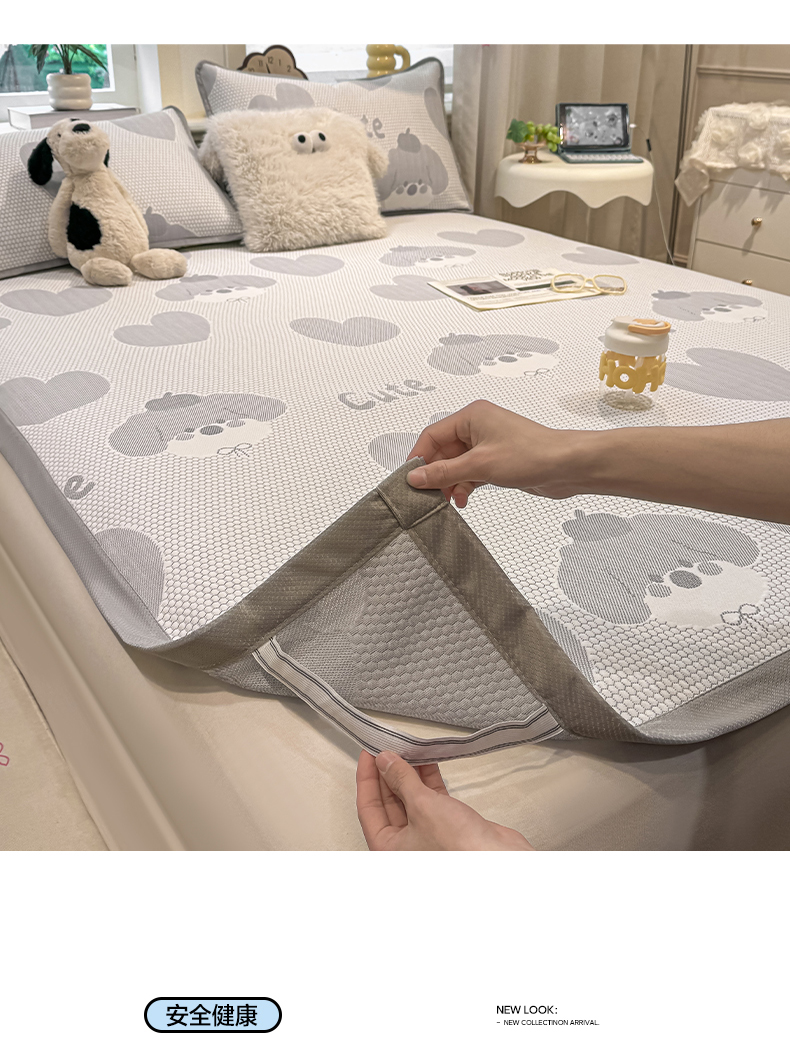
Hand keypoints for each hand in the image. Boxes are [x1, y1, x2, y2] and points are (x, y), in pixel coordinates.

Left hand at [356, 750, 533, 850]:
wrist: (499, 858)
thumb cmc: (459, 848)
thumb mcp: (421, 806)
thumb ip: (401, 780)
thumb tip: (386, 762)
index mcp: (388, 849)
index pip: (368, 807)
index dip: (367, 778)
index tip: (370, 754)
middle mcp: (404, 845)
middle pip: (388, 803)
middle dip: (389, 774)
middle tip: (388, 749)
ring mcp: (426, 836)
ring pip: (410, 800)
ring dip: (409, 775)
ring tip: (408, 750)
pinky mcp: (447, 827)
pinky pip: (430, 800)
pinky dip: (428, 782)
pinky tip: (427, 763)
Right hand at [405, 400, 589, 507]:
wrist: (566, 467)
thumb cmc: (533, 454)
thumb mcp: (480, 465)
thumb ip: (444, 472)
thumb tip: (416, 477)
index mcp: (472, 416)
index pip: (432, 435)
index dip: (419, 458)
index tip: (410, 479)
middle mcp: (478, 427)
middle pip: (443, 452)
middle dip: (437, 474)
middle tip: (428, 494)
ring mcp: (488, 444)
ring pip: (456, 465)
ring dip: (451, 483)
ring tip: (449, 500)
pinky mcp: (497, 461)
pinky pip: (471, 473)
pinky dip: (465, 486)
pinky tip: (464, 499)